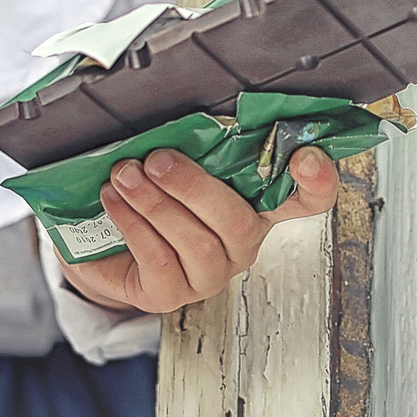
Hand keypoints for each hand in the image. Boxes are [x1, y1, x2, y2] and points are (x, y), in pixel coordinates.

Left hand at [61, 144, 338, 313]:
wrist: (99, 238)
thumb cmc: (146, 193)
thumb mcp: (174, 162)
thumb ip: (193, 144)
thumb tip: (182, 121)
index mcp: (254, 204)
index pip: (305, 200)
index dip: (316, 183)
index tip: (305, 158)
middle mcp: (239, 243)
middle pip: (239, 222)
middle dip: (194, 186)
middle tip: (157, 160)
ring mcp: (208, 274)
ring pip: (198, 243)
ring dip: (155, 203)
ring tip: (126, 175)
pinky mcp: (171, 294)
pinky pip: (161, 261)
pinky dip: (134, 225)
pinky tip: (115, 201)